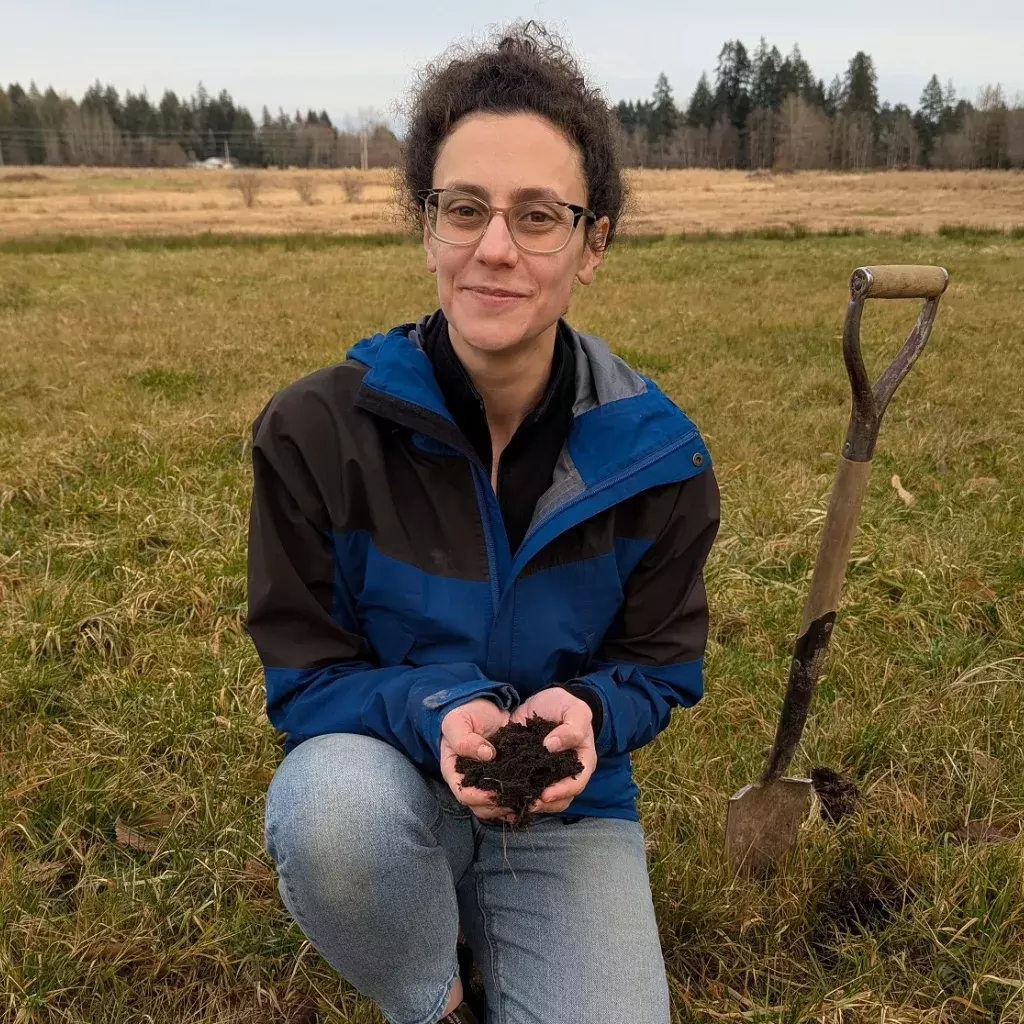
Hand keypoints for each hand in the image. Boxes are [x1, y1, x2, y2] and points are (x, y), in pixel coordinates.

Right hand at [440, 698, 513, 820]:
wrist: (484, 706)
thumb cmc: (465, 714)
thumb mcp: (457, 722)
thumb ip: (465, 740)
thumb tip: (486, 755)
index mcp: (454, 771)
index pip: (463, 793)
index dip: (478, 797)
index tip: (495, 792)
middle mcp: (469, 781)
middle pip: (479, 806)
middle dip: (496, 806)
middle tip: (514, 798)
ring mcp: (486, 780)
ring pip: (494, 805)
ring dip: (508, 805)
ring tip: (524, 799)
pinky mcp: (503, 776)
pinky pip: (508, 794)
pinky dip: (517, 798)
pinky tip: (531, 795)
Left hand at [509, 687, 597, 815]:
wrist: (547, 700)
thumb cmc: (566, 706)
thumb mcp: (576, 711)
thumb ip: (571, 729)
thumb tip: (552, 745)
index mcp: (581, 762)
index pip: (576, 783)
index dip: (562, 791)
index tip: (545, 794)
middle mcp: (565, 773)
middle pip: (558, 799)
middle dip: (542, 804)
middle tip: (525, 804)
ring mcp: (546, 774)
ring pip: (541, 799)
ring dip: (527, 804)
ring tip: (511, 805)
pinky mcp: (528, 770)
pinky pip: (523, 787)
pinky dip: (514, 795)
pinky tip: (502, 799)